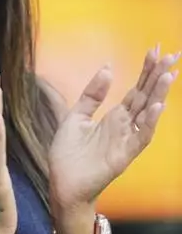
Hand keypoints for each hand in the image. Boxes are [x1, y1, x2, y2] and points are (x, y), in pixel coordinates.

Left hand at [48, 46, 176, 216]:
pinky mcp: (125, 154)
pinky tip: (157, 106)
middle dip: (159, 76)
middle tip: (173, 54)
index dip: (146, 71)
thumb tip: (108, 68)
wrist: (62, 183)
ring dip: (159, 94)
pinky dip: (150, 121)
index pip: (136, 89)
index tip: (156, 50)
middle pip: (147, 96)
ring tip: (169, 74)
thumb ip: (92, 95)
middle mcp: (126, 125)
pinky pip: (142, 136)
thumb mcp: (76, 117)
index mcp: (115, 116)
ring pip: (149, 113)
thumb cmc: (68, 153)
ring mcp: (127, 139)